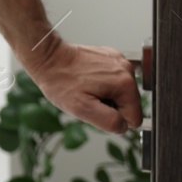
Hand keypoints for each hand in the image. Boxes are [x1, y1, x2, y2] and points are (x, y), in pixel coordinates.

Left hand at [23, 38, 142, 133]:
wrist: (47, 57)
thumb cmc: (60, 81)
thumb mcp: (82, 109)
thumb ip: (109, 122)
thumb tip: (123, 126)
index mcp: (125, 84)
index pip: (133, 118)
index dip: (113, 118)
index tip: (95, 106)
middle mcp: (126, 69)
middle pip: (127, 104)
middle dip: (109, 106)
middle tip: (87, 96)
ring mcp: (118, 60)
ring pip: (120, 93)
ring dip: (105, 94)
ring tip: (85, 87)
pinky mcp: (110, 56)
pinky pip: (113, 79)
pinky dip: (101, 82)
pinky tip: (86, 78)